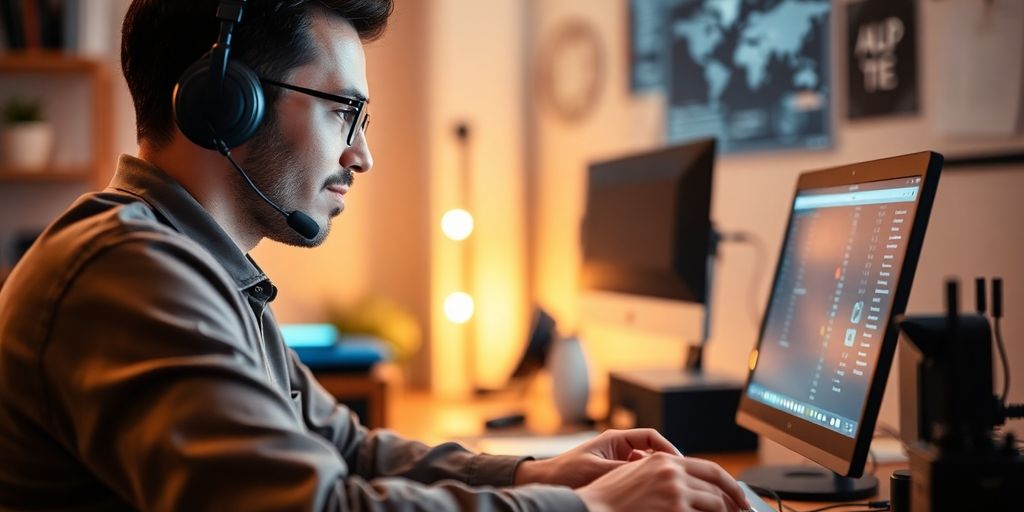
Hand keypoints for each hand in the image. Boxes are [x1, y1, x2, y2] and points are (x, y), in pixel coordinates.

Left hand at [514, 428, 681, 488]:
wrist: (547, 482)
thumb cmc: (567, 472)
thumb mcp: (599, 470)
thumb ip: (625, 470)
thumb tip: (651, 472)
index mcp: (615, 439)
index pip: (651, 437)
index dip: (668, 448)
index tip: (679, 464)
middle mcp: (618, 448)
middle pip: (652, 452)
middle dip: (665, 464)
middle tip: (678, 479)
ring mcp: (616, 461)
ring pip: (645, 467)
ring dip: (655, 476)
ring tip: (666, 489)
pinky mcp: (613, 475)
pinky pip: (635, 478)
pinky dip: (644, 485)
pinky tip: (649, 496)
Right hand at [576, 452, 749, 511]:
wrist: (593, 509)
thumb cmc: (607, 497)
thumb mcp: (635, 473)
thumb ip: (661, 472)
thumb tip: (686, 482)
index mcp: (666, 461)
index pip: (711, 470)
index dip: (730, 485)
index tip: (739, 497)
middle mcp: (673, 473)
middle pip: (718, 488)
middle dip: (733, 504)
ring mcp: (675, 494)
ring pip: (715, 506)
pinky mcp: (675, 511)